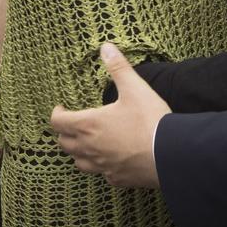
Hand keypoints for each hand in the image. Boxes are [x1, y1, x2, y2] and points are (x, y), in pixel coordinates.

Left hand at [50, 43, 166, 189]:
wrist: (171, 154)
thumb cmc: (149, 121)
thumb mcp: (134, 88)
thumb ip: (118, 68)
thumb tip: (106, 47)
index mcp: (88, 125)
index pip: (57, 122)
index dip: (56, 114)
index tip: (61, 107)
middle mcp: (90, 148)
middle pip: (64, 144)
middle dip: (65, 133)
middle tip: (73, 123)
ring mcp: (103, 166)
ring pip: (79, 162)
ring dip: (78, 152)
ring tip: (87, 143)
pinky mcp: (117, 179)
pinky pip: (102, 174)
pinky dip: (102, 166)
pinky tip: (112, 160)